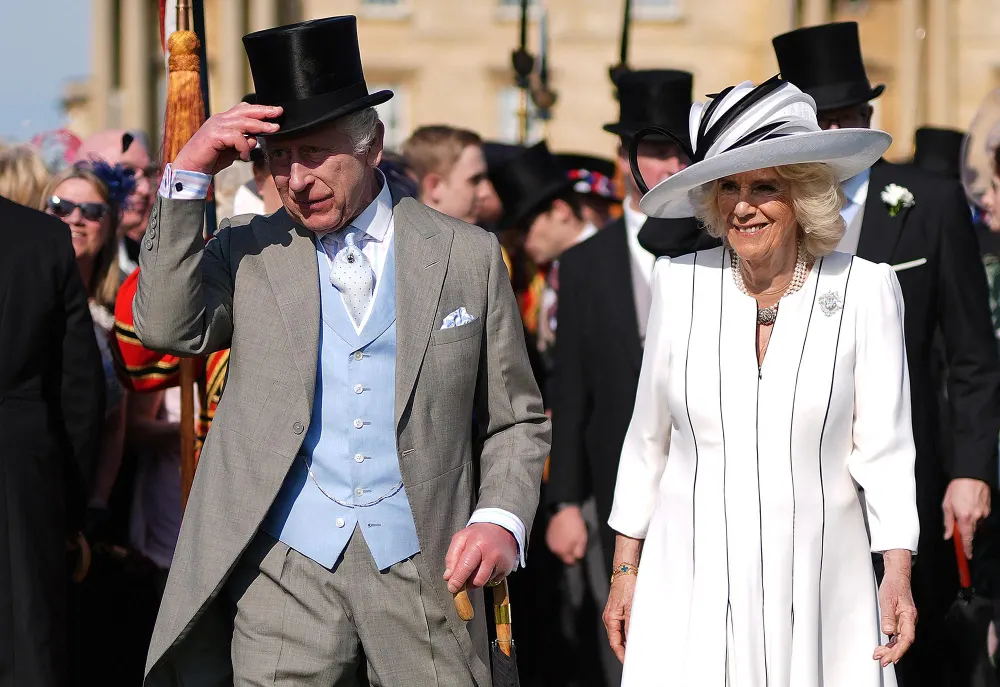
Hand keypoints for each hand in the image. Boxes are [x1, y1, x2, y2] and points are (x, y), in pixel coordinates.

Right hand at [172, 102, 282, 175]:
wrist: (191, 168)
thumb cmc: (211, 160)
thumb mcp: (232, 151)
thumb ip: (243, 144)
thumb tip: (256, 140)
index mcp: (224, 121)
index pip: (244, 110)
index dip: (260, 110)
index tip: (275, 112)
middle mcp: (220, 119)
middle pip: (245, 111)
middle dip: (264, 111)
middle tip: (279, 112)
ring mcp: (216, 126)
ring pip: (243, 122)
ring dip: (261, 126)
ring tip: (274, 130)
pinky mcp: (214, 135)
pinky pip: (236, 137)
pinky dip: (244, 146)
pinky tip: (245, 157)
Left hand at [443, 523, 516, 593]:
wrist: (502, 529)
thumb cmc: (478, 535)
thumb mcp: (461, 538)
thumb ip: (452, 557)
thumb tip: (448, 577)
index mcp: (477, 544)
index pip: (466, 566)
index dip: (458, 580)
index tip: (451, 588)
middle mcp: (491, 554)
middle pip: (476, 580)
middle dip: (467, 584)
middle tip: (462, 581)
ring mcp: (501, 562)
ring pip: (484, 582)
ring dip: (476, 580)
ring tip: (476, 567)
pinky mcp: (507, 569)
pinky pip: (492, 581)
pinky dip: (486, 577)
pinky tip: (487, 566)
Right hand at [546, 505, 587, 564]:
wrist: (563, 511)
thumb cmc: (573, 525)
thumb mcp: (582, 539)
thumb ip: (579, 551)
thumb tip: (577, 558)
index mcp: (562, 551)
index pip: (569, 562)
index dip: (575, 558)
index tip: (578, 553)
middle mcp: (554, 549)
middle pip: (563, 556)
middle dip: (569, 552)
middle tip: (575, 543)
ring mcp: (550, 541)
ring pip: (558, 549)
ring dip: (564, 546)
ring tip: (570, 537)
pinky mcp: (548, 535)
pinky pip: (555, 542)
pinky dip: (560, 540)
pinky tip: (564, 534)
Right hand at [603, 571, 636, 663]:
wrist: (626, 571)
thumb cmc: (627, 586)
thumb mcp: (631, 607)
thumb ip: (631, 625)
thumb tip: (632, 641)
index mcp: (610, 619)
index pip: (615, 643)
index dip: (621, 654)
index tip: (628, 662)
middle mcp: (610, 619)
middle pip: (617, 640)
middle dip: (625, 651)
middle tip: (636, 658)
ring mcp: (613, 615)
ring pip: (620, 634)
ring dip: (628, 642)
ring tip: (638, 649)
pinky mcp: (618, 611)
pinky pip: (622, 627)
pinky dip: (629, 634)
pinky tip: (636, 636)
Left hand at [873, 550, 916, 666]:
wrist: (896, 577)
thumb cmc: (893, 586)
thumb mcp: (887, 600)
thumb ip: (888, 616)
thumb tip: (888, 632)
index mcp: (908, 616)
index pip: (907, 638)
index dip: (899, 650)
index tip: (891, 658)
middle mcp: (909, 620)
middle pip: (903, 642)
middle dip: (893, 653)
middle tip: (881, 660)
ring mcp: (905, 621)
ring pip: (900, 640)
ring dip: (890, 649)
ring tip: (879, 655)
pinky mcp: (901, 620)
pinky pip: (897, 635)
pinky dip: (890, 642)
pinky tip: (884, 647)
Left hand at [943, 478, 990, 557]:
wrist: (971, 475)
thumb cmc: (957, 488)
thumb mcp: (946, 504)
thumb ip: (947, 522)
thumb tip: (947, 534)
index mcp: (965, 517)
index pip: (966, 538)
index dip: (967, 548)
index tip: (967, 556)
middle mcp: (977, 517)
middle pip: (971, 531)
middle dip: (965, 529)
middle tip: (959, 519)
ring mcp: (984, 513)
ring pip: (976, 523)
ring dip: (970, 520)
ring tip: (963, 507)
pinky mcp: (988, 508)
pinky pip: (981, 516)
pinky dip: (975, 514)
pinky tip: (970, 505)